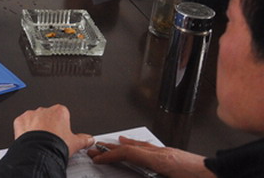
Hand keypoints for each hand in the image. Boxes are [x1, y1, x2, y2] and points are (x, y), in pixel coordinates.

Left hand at [13, 105, 92, 156]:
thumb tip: (89, 139)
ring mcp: (31, 114)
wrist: (39, 151)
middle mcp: (44, 110)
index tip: (62, 134)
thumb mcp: (75, 143)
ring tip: (41, 141)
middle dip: (49, 126)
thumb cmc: (56, 145)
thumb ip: (83, 139)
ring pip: (34, 119)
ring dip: (36, 128)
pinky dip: (25, 130)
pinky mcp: (20, 121)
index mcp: (59, 111)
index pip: (63, 115)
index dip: (62, 126)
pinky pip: (22, 124)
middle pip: (48, 116)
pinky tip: (30, 140)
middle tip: (51, 139)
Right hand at [88, 137, 211, 177]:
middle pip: (132, 147)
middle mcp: (164, 153)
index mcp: (161, 160)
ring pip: (142, 145)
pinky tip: (140, 148)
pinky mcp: (177, 156)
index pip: (128, 154)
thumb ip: (152, 175)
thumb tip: (136, 168)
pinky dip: (140, 147)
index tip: (98, 158)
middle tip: (96, 148)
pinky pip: (152, 148)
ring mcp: (170, 153)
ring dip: (124, 145)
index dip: (110, 155)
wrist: (223, 176)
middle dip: (112, 148)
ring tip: (113, 144)